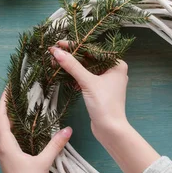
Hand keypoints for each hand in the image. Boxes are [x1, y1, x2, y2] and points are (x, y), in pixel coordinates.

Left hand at [0, 91, 71, 172]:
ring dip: (12, 116)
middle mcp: (3, 147)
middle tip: (18, 91)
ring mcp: (6, 154)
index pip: (1, 117)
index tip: (8, 87)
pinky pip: (11, 137)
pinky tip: (28, 126)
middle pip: (2, 120)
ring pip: (6, 129)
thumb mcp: (43, 163)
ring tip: (23, 103)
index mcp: (6, 145)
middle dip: (8, 105)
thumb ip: (55, 145)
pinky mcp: (12, 159)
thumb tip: (67, 129)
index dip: (3, 101)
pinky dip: (17, 127)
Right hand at [50, 43, 159, 172]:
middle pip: (89, 58)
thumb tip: (57, 51)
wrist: (110, 130)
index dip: (76, 45)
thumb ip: (73, 66)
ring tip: (55, 61)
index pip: (94, 50)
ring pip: (87, 68)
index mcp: (117, 64)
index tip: (60, 43)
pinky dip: (76, 76)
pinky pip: (86, 78)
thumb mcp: (88, 82)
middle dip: (72, 56)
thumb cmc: (104, 104)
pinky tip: (64, 74)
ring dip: (72, 66)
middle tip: (54, 51)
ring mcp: (107, 81)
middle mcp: (113, 70)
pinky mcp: (99, 90)